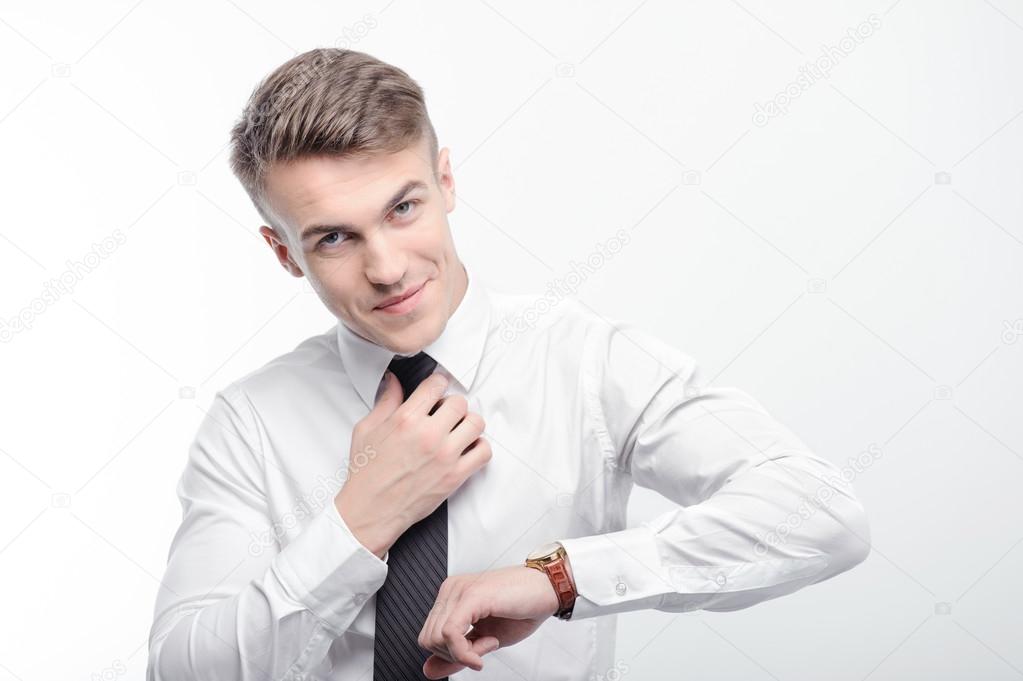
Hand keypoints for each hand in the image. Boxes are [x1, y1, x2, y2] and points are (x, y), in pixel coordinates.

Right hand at [335, 371, 491, 557]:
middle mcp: (428, 434)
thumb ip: (385, 402)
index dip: (438, 384)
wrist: (370, 511)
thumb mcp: (366, 430)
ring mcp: (444, 455)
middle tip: (445, 414)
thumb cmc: (366, 473)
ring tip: (458, 431)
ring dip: (468, 424)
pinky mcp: (455, 476)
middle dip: (452, 405)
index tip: (437, 390)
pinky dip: (479, 448)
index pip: (436, 385)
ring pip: (476, 423)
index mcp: (406, 419)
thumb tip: (393, 381)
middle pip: (460, 402)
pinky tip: (466, 449)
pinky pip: (484, 452)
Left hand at [418, 566, 560, 677]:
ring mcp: (459, 591)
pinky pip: (450, 634)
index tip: (478, 650)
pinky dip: (465, 652)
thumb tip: (428, 671)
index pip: (428, 636)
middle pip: (428, 639)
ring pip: (436, 638)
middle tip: (484, 647)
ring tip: (489, 641)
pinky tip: (488, 646)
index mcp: (451, 597)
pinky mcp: (471, 596)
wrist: (548, 589)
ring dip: (465, 651)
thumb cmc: (522, 609)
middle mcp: (451, 591)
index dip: (451, 654)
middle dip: (455, 654)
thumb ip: (455, 655)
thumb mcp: (484, 640)